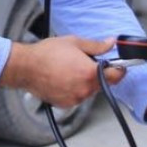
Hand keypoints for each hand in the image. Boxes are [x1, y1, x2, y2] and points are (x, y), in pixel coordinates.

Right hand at [0, 36, 121, 107]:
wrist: (26, 67)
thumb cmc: (47, 53)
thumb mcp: (74, 42)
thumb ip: (96, 45)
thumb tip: (111, 43)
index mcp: (89, 73)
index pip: (116, 76)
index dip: (120, 69)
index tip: (120, 66)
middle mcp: (84, 89)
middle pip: (102, 83)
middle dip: (98, 73)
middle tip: (84, 62)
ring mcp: (75, 99)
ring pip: (89, 90)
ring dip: (85, 81)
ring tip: (70, 69)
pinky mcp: (66, 104)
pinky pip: (77, 96)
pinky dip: (75, 88)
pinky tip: (63, 78)